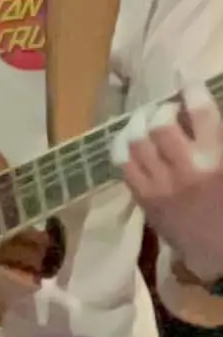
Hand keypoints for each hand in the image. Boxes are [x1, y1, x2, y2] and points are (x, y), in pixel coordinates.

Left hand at [118, 83, 222, 281]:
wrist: (218, 249)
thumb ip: (217, 138)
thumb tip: (199, 110)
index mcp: (216, 159)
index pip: (201, 112)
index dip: (193, 92)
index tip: (190, 86)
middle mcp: (187, 168)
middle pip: (161, 124)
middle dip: (162, 110)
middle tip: (166, 110)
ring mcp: (161, 184)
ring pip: (136, 141)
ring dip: (139, 123)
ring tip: (145, 120)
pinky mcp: (144, 198)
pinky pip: (122, 164)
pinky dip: (122, 146)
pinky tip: (129, 140)